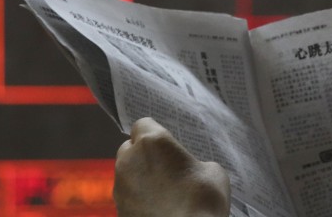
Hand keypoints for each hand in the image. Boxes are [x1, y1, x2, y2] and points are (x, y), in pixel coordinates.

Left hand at [114, 117, 230, 216]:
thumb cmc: (202, 200)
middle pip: (130, 149)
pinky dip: (139, 200)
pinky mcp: (118, 211)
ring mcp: (120, 188)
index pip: (143, 124)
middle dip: (145, 156)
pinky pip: (128, 197)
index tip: (169, 145)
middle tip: (167, 168)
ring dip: (141, 178)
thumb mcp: (212, 171)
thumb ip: (193, 163)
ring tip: (164, 192)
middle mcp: (129, 161)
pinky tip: (159, 209)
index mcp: (152, 142)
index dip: (156, 133)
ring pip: (127, 174)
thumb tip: (189, 171)